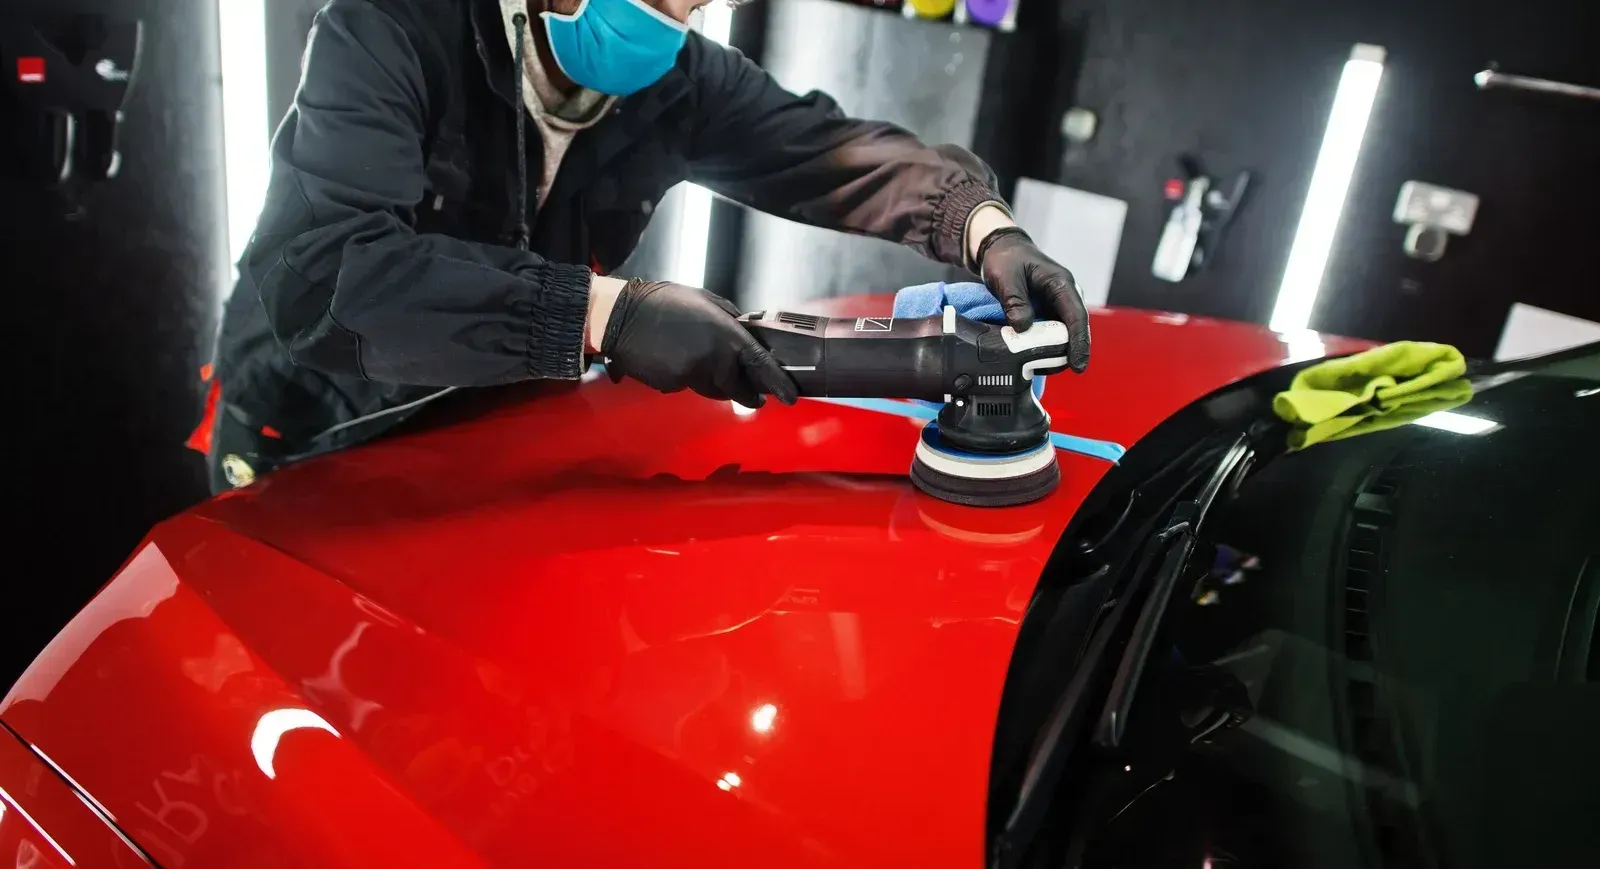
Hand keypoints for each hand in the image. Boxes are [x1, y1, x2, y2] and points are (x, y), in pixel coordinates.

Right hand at [600, 279, 798, 407]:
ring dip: (715, 383)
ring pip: (713, 389)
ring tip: (703, 364)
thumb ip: (730, 319)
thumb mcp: (705, 300)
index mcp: (726, 335)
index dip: (777, 383)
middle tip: (754, 396)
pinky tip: (674, 359)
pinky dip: (687, 377)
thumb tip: (745, 333)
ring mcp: (692, 374)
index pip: (761, 364)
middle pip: (737, 387)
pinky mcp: (674, 384)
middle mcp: (713, 358)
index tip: (790, 396)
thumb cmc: (663, 303)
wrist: (622, 317)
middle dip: (745, 392)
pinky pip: (688, 386)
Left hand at [978, 228, 1091, 373]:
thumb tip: (1023, 327)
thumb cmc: (1006, 259)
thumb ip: (1014, 301)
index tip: (1078, 365)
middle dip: (1070, 352)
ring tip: (1043, 368)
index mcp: (1061, 284)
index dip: (1079, 342)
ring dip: (1056, 351)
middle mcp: (1065, 296)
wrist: (1001, 249)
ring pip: (1063, 333)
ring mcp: (1057, 305)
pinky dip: (1045, 346)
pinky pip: (1050, 332)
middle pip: (1074, 329)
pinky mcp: (1047, 312)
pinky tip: (1035, 358)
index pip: (1076, 317)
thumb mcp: (1006, 278)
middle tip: (1059, 371)